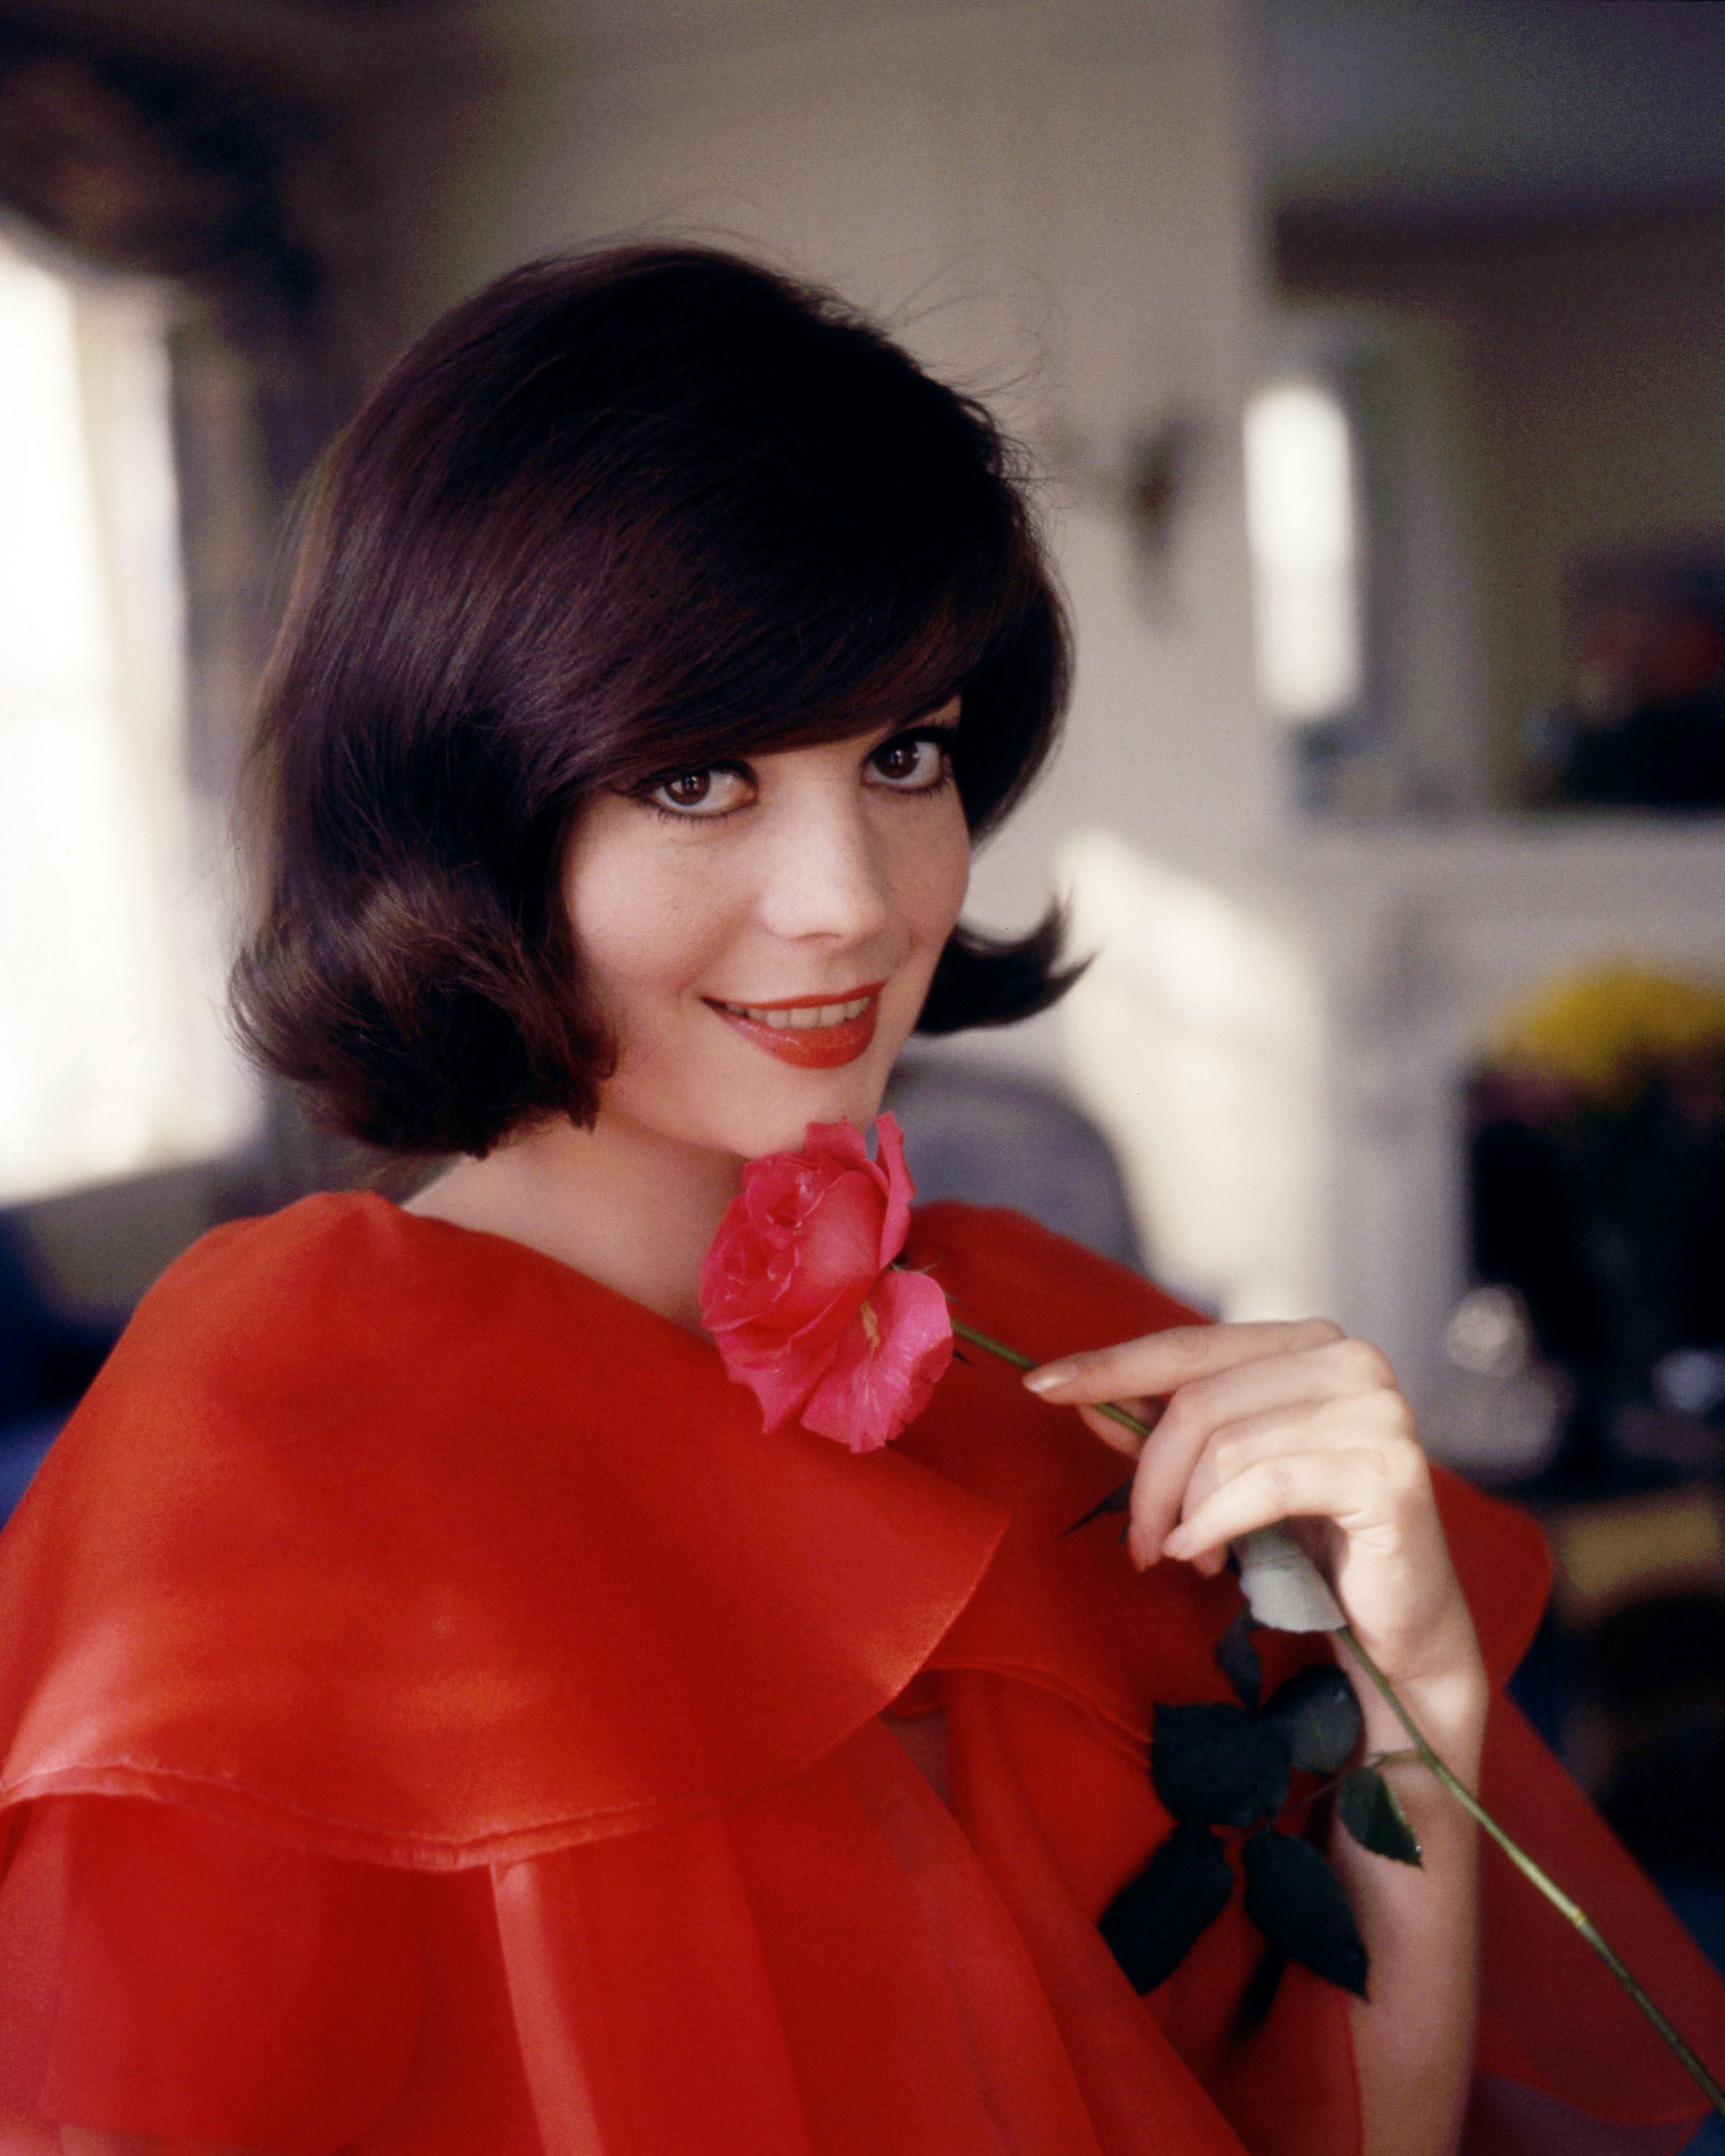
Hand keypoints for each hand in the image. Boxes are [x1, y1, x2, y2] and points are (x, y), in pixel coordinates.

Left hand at [1022, 1320, 1485, 1697]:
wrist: (1395, 1628)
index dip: (1111, 1366)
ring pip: (1225, 1445)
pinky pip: (1265, 1486)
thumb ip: (1159, 1431)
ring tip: (1187, 1556)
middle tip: (1136, 1542)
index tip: (1040, 1385)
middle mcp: (1350, 1359)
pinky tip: (1207, 1558)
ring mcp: (1379, 1410)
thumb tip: (1079, 1397)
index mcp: (1308, 1343)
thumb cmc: (1305, 1541)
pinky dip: (1217, 1525)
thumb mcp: (1219, 1476)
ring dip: (1184, 1513)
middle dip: (1148, 1476)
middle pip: (1200, 1400)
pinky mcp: (1389, 1472)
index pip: (1188, 1345)